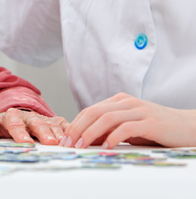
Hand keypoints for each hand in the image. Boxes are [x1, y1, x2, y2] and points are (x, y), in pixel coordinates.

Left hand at [0, 108, 68, 144]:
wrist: (19, 114)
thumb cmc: (6, 123)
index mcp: (13, 116)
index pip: (15, 124)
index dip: (20, 134)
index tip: (25, 143)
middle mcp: (30, 116)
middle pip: (37, 123)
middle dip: (43, 132)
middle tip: (50, 142)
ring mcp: (44, 118)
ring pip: (52, 124)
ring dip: (58, 134)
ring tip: (62, 144)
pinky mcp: (55, 121)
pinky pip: (64, 125)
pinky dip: (70, 131)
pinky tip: (76, 139)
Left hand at [60, 93, 195, 148]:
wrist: (188, 126)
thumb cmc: (157, 129)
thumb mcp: (130, 128)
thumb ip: (110, 130)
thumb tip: (86, 141)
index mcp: (118, 101)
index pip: (89, 110)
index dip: (75, 124)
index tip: (64, 139)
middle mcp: (126, 102)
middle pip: (93, 112)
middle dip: (77, 128)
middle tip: (67, 143)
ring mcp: (138, 110)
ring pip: (106, 118)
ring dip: (90, 133)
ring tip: (81, 146)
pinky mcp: (150, 121)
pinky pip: (126, 128)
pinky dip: (113, 137)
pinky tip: (105, 147)